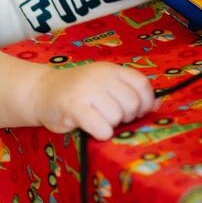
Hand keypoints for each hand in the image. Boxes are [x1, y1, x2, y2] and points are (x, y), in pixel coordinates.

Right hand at [31, 62, 157, 139]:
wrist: (42, 92)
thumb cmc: (78, 92)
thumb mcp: (104, 85)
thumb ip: (128, 91)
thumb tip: (160, 104)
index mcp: (112, 69)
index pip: (142, 85)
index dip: (145, 103)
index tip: (136, 112)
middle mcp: (101, 76)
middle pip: (131, 103)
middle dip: (125, 117)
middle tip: (111, 117)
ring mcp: (87, 90)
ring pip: (116, 117)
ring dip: (110, 125)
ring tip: (97, 120)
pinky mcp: (74, 107)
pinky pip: (101, 127)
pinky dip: (101, 133)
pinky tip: (93, 130)